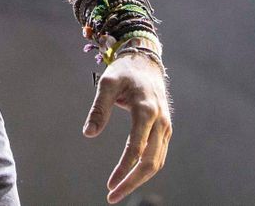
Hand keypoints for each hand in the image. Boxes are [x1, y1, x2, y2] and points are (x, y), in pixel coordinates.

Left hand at [83, 51, 171, 202]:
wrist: (146, 62)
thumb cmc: (124, 72)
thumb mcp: (107, 83)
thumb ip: (98, 109)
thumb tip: (89, 134)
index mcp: (146, 110)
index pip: (136, 149)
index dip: (123, 169)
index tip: (109, 185)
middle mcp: (161, 121)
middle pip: (150, 162)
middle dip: (132, 183)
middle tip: (112, 197)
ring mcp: (166, 126)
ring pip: (157, 162)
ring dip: (139, 180)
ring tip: (118, 191)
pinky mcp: (165, 129)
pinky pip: (158, 155)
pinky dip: (146, 170)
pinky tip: (131, 177)